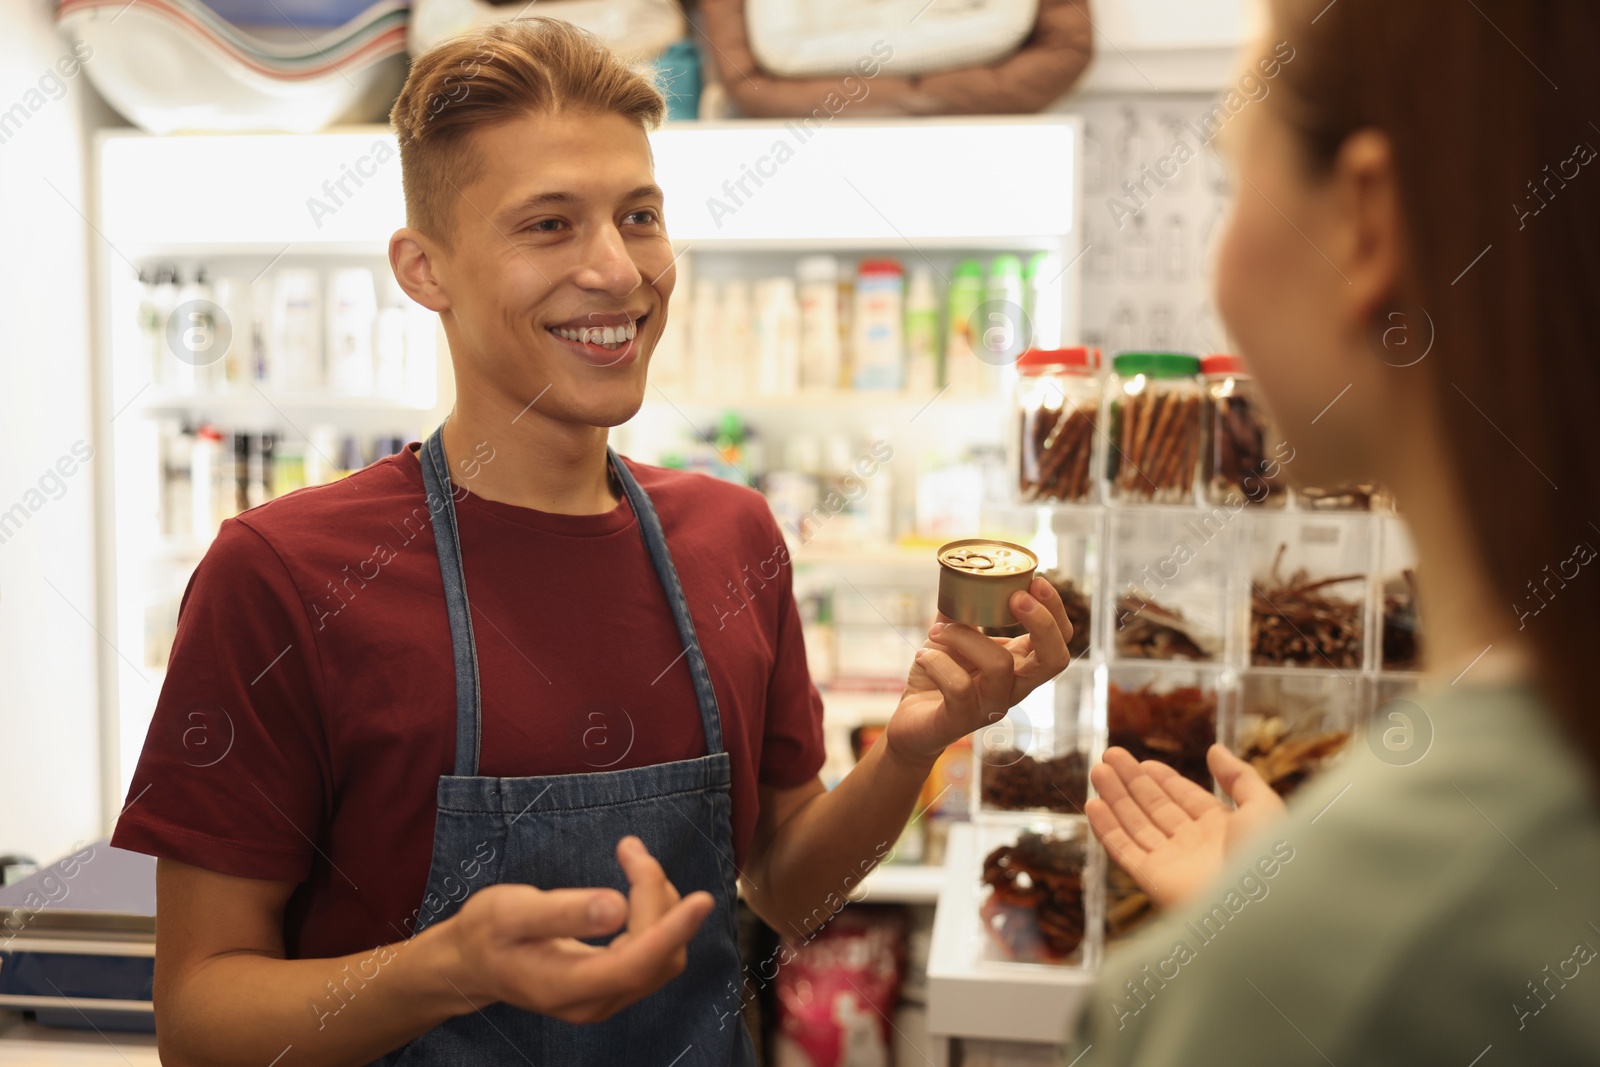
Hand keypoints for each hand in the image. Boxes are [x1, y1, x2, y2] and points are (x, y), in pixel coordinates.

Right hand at [445, 836, 712, 1023]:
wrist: (471, 963)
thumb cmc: (486, 932)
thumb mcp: (512, 911)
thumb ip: (564, 911)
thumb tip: (617, 906)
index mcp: (566, 986)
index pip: (636, 964)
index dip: (672, 931)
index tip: (703, 899)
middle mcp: (594, 1002)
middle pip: (656, 955)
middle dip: (655, 895)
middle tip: (628, 847)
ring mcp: (606, 999)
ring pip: (663, 956)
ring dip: (660, 904)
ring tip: (631, 859)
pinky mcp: (613, 986)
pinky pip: (654, 955)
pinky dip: (655, 917)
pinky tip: (636, 887)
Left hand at [885, 576, 1072, 767]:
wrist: (911, 722)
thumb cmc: (937, 677)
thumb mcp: (952, 636)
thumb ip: (961, 609)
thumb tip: (961, 573)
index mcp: (1019, 663)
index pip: (1059, 640)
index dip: (1055, 610)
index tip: (1035, 580)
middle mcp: (1015, 687)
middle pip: (1055, 659)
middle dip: (1042, 623)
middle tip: (1015, 597)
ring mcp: (992, 706)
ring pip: (1000, 665)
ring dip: (965, 637)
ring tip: (937, 631)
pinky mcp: (963, 720)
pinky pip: (959, 686)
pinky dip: (938, 661)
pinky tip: (924, 655)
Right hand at [1084, 745, 1285, 908]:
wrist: (1260, 909)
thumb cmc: (1270, 859)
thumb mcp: (1262, 806)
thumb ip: (1239, 777)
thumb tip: (1215, 749)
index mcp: (1222, 828)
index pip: (1183, 797)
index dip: (1162, 778)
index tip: (1142, 761)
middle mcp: (1193, 844)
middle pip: (1154, 807)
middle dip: (1131, 782)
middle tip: (1109, 756)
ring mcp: (1172, 862)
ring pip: (1135, 825)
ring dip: (1114, 798)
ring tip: (1097, 771)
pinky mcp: (1153, 880)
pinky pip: (1125, 851)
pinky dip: (1107, 829)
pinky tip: (1094, 806)